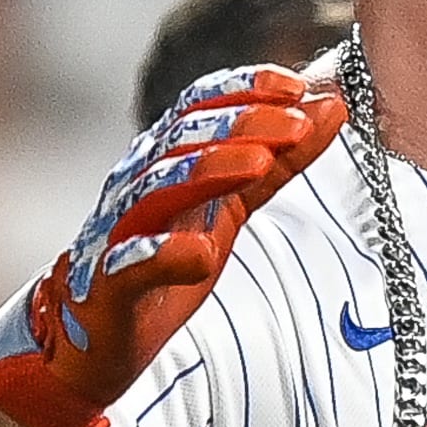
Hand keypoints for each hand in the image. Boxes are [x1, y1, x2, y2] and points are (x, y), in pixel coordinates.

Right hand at [0, 65, 345, 426]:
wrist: (95, 339)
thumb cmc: (162, 261)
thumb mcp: (232, 206)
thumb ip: (279, 160)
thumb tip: (331, 107)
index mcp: (165, 161)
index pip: (201, 107)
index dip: (245, 90)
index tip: (296, 87)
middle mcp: (137, 185)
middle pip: (184, 139)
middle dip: (243, 125)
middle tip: (297, 123)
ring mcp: (118, 232)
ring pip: (158, 188)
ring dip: (210, 170)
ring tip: (260, 164)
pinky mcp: (107, 286)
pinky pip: (129, 264)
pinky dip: (163, 255)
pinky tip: (200, 252)